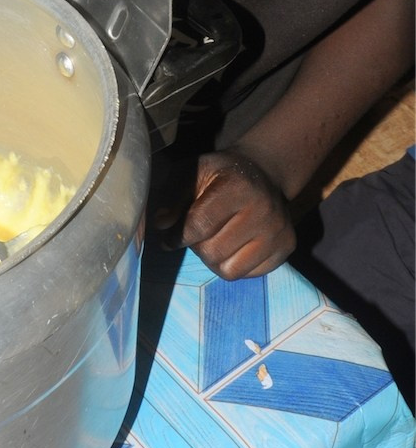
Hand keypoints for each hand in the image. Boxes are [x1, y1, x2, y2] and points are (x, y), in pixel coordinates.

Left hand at [152, 149, 295, 277]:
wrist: (262, 172)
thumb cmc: (220, 175)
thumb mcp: (192, 172)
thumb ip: (173, 196)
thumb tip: (161, 225)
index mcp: (238, 187)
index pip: (200, 225)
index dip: (177, 236)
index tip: (169, 239)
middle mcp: (264, 210)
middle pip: (213, 252)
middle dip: (197, 247)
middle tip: (197, 235)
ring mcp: (279, 231)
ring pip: (230, 271)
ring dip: (214, 259)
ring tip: (215, 239)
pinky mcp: (287, 248)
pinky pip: (249, 275)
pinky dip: (234, 265)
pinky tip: (235, 244)